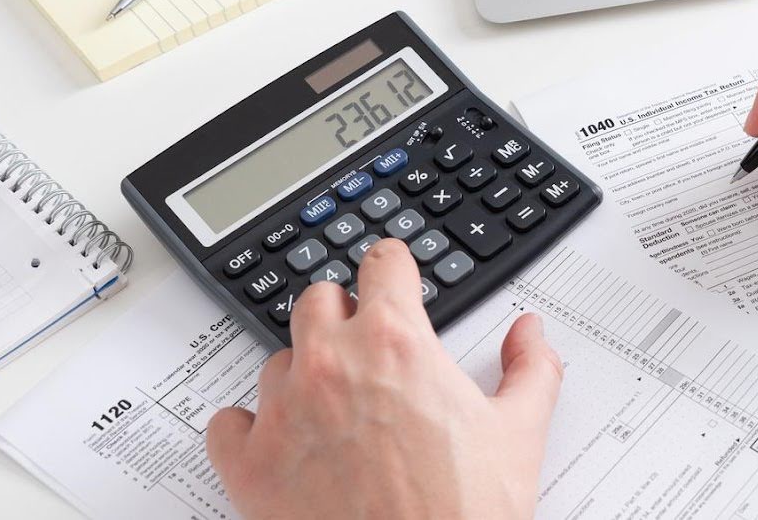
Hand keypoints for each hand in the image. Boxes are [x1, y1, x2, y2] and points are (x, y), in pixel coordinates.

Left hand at [206, 240, 561, 519]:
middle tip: (368, 349)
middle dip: (343, 316)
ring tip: (335, 410)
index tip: (393, 277)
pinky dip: (248, 428)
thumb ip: (531, 367)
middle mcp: (332, 366)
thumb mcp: (520, 431)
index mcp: (396, 343)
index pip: (381, 264)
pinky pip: (226, 424)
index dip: (393, 269)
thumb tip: (529, 334)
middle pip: (318, 300)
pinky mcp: (250, 466)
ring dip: (302, 374)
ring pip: (276, 361)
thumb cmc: (464, 514)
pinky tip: (280, 442)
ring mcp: (284, 414)